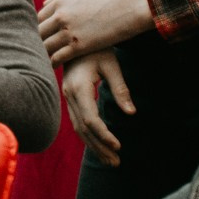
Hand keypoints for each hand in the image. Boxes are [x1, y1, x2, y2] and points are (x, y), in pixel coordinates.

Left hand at [38, 0, 152, 65]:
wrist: (132, 7)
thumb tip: (45, 3)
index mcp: (61, 0)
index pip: (38, 16)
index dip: (39, 26)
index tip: (42, 34)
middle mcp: (61, 15)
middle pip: (38, 32)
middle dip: (37, 40)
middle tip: (38, 49)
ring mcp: (68, 31)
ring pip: (45, 46)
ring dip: (44, 53)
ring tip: (45, 59)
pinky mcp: (79, 46)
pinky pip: (57, 57)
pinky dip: (54, 62)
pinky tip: (55, 65)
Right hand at [62, 50, 132, 165]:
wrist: (74, 36)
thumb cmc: (97, 48)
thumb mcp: (112, 64)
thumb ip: (121, 89)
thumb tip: (131, 113)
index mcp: (79, 87)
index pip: (90, 118)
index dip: (103, 134)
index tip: (118, 146)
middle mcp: (69, 94)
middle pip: (83, 128)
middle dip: (99, 147)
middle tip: (116, 162)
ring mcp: (67, 97)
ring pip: (78, 128)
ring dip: (93, 145)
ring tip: (110, 160)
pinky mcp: (69, 97)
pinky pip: (77, 121)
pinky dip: (88, 136)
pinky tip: (99, 145)